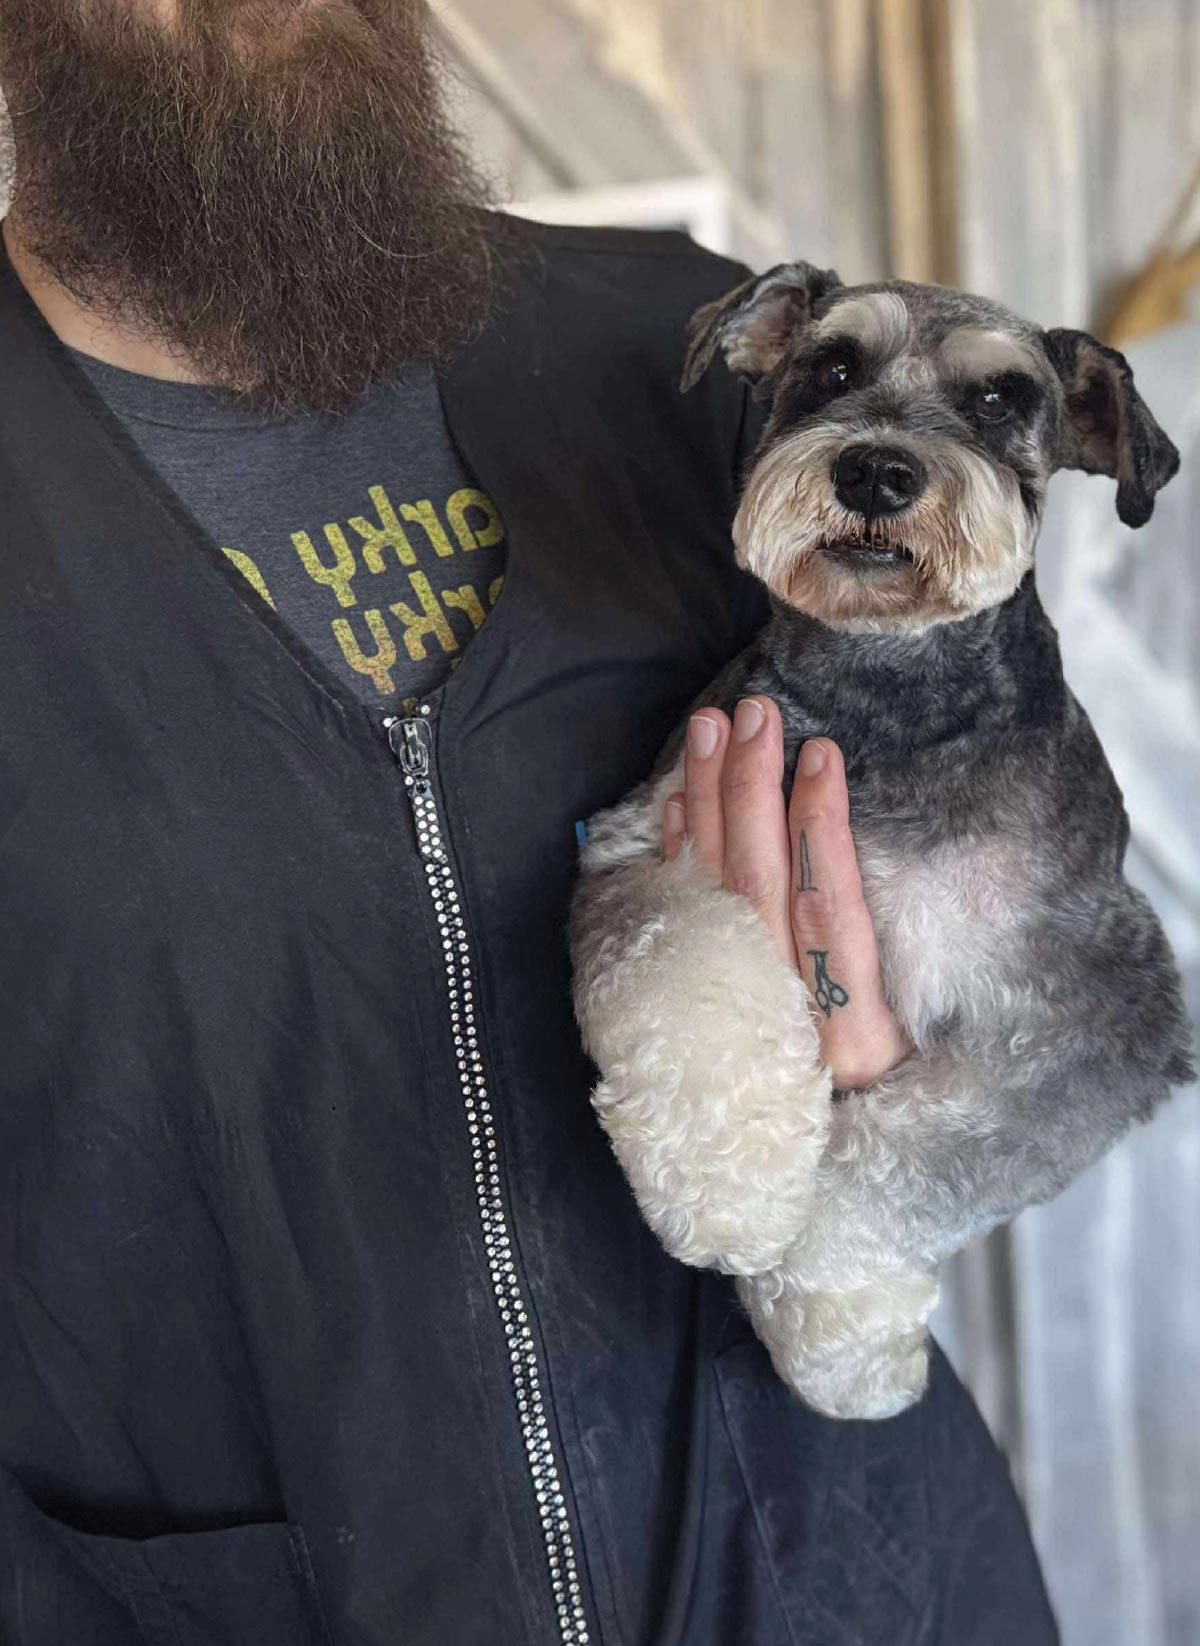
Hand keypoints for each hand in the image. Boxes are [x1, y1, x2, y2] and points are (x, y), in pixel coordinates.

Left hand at [661, 695, 909, 1088]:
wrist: (807, 1187)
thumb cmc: (894, 1101)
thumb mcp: (923, 1047)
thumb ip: (912, 968)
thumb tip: (937, 860)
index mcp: (852, 1035)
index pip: (828, 912)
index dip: (821, 828)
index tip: (821, 753)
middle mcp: (783, 1019)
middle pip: (757, 887)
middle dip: (752, 791)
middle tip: (754, 714)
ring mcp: (732, 1012)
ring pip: (710, 891)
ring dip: (705, 802)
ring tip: (707, 728)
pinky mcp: (699, 1004)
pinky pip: (677, 916)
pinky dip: (673, 853)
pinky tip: (674, 799)